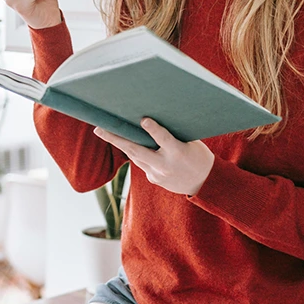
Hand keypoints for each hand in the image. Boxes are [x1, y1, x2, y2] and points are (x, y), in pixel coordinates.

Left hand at [93, 118, 214, 196]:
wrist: (205, 183)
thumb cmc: (198, 155)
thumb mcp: (191, 142)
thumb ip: (172, 134)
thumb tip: (149, 121)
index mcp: (179, 153)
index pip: (164, 139)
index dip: (154, 130)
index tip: (143, 120)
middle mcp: (165, 166)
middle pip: (137, 151)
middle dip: (116, 139)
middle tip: (99, 129)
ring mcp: (158, 175)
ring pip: (135, 157)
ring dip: (121, 144)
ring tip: (105, 131)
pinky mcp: (154, 179)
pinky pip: (142, 162)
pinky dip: (137, 152)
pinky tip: (128, 143)